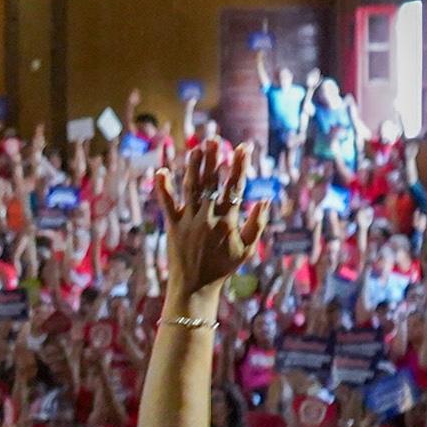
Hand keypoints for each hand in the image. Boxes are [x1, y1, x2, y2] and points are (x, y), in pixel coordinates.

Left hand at [155, 139, 271, 294]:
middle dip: (213, 159)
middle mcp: (207, 217)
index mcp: (227, 220)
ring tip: (196, 148)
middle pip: (211, 182)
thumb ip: (256, 224)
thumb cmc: (223, 268)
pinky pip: (167, 204)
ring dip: (193, 166)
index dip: (239, 165)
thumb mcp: (247, 250)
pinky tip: (160, 171)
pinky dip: (163, 187)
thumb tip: (265, 199)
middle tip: (214, 139)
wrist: (195, 287)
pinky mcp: (172, 226)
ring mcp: (189, 220)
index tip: (244, 147)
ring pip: (191, 188)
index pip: (235, 187)